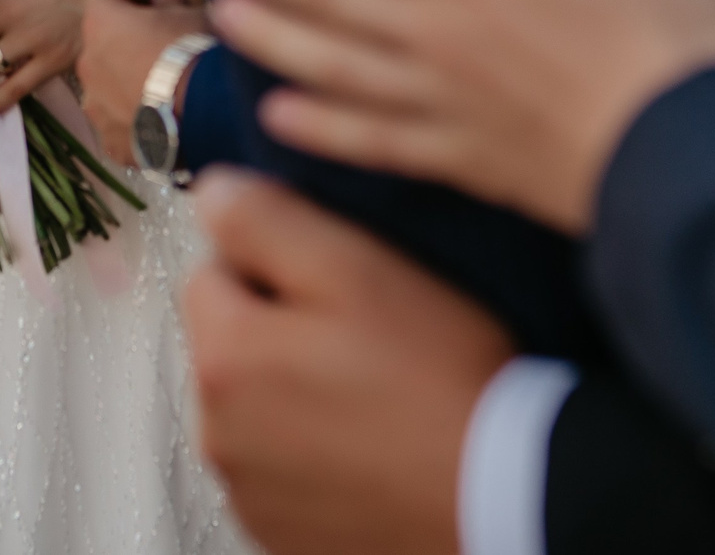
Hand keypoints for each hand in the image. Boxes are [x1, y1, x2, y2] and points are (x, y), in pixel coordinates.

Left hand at [77, 0, 209, 162]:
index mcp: (101, 23)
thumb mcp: (190, 14)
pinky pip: (120, 125)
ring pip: (107, 89)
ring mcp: (96, 107)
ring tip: (165, 94)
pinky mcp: (112, 142)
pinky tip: (165, 123)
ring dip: (126, 86)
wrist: (208, 115)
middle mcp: (88, 64)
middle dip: (125, 44)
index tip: (145, 0)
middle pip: (102, 45)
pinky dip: (136, 123)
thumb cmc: (195, 53)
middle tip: (162, 50)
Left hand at [183, 168, 514, 554]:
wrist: (502, 495)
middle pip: (229, 341)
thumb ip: (265, 220)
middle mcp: (217, 434)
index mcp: (223, 358)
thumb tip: (212, 194)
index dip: (274, 259)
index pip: (212, 268)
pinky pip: (278, 466)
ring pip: (253, 407)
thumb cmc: (438, 377)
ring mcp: (248, 492)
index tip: (338, 277)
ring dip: (292, 391)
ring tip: (372, 392)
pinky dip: (311, 450)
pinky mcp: (282, 532)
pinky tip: (369, 445)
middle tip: (363, 332)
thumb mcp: (355, 267)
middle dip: (278, 326)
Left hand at [201, 0, 714, 235]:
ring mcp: (442, 102)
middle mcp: (434, 33)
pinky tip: (283, 118)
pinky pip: (372, 141)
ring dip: (273, 37)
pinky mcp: (464, 158)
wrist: (689, 150)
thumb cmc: (661, 17)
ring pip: (332, 65)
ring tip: (226, 13)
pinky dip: (320, 128)